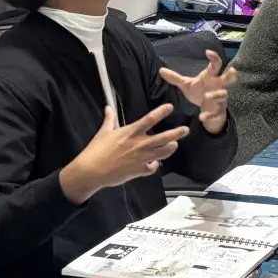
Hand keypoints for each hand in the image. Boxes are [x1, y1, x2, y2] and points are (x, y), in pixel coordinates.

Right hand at [60, 105, 188, 203]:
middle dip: (176, 133)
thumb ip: (109, 119)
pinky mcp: (139, 171)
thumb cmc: (96, 150)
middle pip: (163, 137)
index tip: (170, 106)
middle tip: (186, 129)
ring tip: (174, 145)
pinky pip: (152, 168)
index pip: (150, 119)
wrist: (91, 171)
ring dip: (170, 148)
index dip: (161, 112)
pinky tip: (155, 164)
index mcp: (131, 132)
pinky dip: (154, 166)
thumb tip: (108, 107)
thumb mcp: (103, 132)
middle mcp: (139, 144)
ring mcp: (141, 158)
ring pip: (162, 152)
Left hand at [159, 51, 236, 134]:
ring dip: (217, 94)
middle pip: (227, 78)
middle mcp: (218, 86)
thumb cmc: (199, 93)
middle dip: (230, 75)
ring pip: (223, 94)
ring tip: (207, 96)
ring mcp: (219, 98)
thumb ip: (175, 78)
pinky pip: (216, 112)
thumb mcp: (186, 85)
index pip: (216, 65)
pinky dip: (209, 114)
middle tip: (232, 70)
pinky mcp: (218, 110)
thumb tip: (160, 70)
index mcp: (211, 77)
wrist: (207, 110)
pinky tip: (201, 117)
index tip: (208, 52)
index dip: (214, 58)